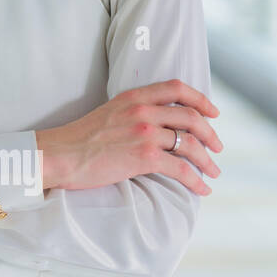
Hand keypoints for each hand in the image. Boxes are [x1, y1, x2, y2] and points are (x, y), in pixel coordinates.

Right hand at [35, 79, 222, 196]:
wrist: (58, 155)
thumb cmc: (78, 140)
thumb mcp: (107, 113)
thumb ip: (131, 113)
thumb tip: (155, 126)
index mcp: (132, 97)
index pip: (176, 88)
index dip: (201, 99)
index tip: (213, 113)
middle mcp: (142, 111)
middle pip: (191, 117)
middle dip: (211, 134)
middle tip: (218, 147)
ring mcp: (144, 133)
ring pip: (190, 143)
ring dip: (208, 160)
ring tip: (214, 172)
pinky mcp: (144, 157)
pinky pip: (182, 168)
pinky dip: (197, 181)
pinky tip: (201, 189)